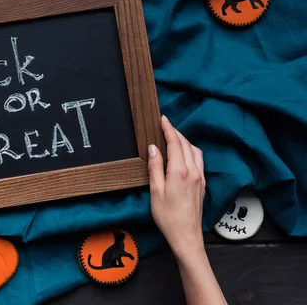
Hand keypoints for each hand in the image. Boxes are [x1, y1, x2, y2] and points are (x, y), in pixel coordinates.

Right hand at [148, 116, 204, 261]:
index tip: (162, 119)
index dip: (168, 129)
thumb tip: (153, 147)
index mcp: (180, 171)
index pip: (175, 143)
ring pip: (195, 151)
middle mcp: (193, 171)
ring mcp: (200, 178)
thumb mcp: (155, 191)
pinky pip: (199, 160)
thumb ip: (155, 167)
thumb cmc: (167, 216)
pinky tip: (183, 154)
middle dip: (176, 133)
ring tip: (173, 138)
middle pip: (186, 144)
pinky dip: (190, 151)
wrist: (186, 236)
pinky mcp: (202, 184)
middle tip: (165, 126)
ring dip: (184, 141)